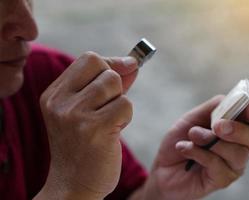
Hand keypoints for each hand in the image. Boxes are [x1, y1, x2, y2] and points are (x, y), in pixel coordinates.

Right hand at [36, 52, 137, 199]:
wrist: (73, 185)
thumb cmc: (83, 146)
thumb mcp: (86, 111)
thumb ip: (107, 83)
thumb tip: (132, 62)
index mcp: (54, 95)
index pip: (89, 59)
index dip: (110, 64)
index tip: (121, 75)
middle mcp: (61, 102)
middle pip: (104, 69)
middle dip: (115, 86)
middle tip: (107, 108)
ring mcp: (75, 115)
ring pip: (115, 84)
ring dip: (120, 103)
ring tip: (109, 122)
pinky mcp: (94, 129)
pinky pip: (125, 105)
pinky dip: (126, 117)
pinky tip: (114, 132)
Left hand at [141, 95, 248, 199]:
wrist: (162, 166)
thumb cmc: (180, 140)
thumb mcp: (193, 118)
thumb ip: (214, 108)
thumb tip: (234, 98)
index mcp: (234, 129)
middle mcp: (238, 148)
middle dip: (237, 130)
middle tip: (217, 126)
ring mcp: (232, 166)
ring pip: (237, 154)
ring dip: (210, 141)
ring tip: (191, 136)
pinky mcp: (221, 180)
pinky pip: (218, 166)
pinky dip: (199, 153)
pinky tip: (185, 149)